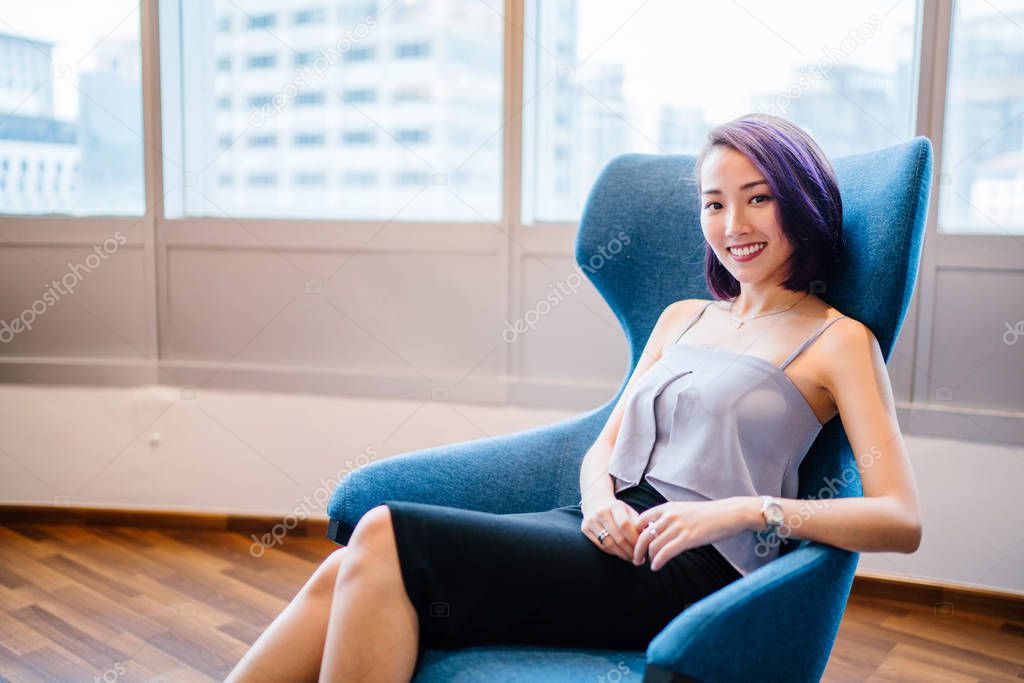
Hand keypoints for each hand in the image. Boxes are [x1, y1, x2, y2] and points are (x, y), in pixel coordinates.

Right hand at [581, 497, 642, 561]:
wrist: (595, 502)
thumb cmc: (617, 510)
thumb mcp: (628, 511)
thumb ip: (638, 524)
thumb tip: (649, 539)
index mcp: (615, 506)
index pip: (625, 525)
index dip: (634, 540)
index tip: (643, 549)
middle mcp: (601, 512)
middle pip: (618, 537)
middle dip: (630, 551)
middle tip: (639, 559)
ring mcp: (591, 521)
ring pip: (608, 544)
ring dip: (622, 555)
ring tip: (631, 559)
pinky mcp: (585, 528)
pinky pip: (601, 546)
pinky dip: (612, 552)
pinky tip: (620, 554)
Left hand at [632, 499, 747, 570]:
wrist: (730, 513)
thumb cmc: (709, 514)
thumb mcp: (684, 510)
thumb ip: (669, 518)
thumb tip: (657, 531)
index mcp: (667, 507)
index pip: (641, 520)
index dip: (635, 534)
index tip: (636, 545)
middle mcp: (669, 515)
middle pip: (643, 536)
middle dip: (637, 550)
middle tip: (636, 560)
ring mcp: (678, 527)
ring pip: (653, 546)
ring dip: (648, 558)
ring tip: (649, 564)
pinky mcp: (688, 538)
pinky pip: (666, 552)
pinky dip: (658, 562)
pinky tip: (656, 567)